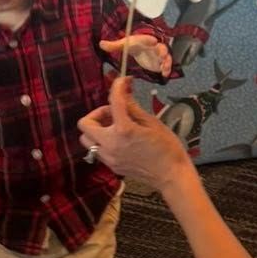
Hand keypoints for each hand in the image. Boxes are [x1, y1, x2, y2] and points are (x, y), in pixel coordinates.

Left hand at [79, 77, 190, 192]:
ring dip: (96, 130)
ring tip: (114, 127)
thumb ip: (133, 108)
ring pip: (87, 140)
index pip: (113, 101)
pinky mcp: (111, 166)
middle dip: (97, 114)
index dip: (117, 87)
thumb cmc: (167, 148)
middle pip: (85, 125)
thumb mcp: (152, 123)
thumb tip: (124, 93)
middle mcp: (110, 144)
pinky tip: (120, 139)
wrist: (171, 175)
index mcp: (124, 130)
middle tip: (113, 113)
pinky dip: (103, 141)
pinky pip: (98, 150)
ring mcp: (109, 158)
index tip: (123, 82)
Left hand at [99, 34, 172, 77]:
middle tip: (162, 55)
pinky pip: (165, 65)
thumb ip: (114, 45)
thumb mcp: (124, 44)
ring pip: (166, 56)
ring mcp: (158, 54)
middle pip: (160, 47)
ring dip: (166, 62)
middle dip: (162, 51)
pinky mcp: (160, 62)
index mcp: (144, 40)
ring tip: (164, 68)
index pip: (148, 39)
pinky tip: (164, 74)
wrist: (141, 48)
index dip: (151, 40)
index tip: (153, 41)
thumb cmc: (134, 44)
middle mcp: (154, 46)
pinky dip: (166, 69)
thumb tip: (101, 44)